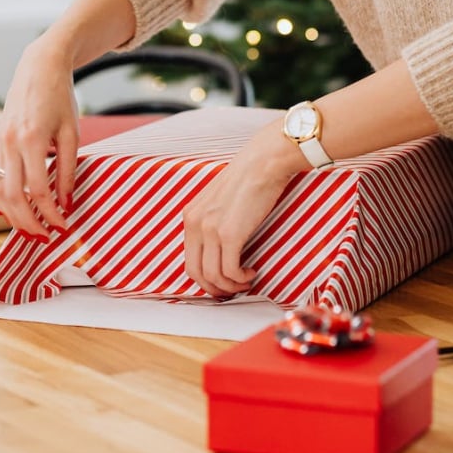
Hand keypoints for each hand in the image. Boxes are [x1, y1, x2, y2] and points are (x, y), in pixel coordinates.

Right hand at [0, 32, 78, 235]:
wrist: (38, 68)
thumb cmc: (60, 97)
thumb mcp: (72, 133)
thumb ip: (68, 170)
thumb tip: (66, 204)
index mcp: (32, 139)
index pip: (39, 190)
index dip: (51, 213)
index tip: (64, 226)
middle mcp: (10, 143)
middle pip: (13, 197)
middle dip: (28, 223)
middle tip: (45, 238)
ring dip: (12, 216)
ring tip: (30, 231)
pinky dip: (4, 199)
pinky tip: (18, 210)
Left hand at [183, 124, 297, 296]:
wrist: (264, 162)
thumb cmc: (249, 177)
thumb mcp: (219, 200)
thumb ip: (214, 221)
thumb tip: (221, 247)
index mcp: (191, 215)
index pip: (189, 259)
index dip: (205, 278)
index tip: (220, 282)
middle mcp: (195, 223)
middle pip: (196, 273)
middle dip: (214, 288)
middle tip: (231, 290)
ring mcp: (211, 229)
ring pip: (213, 276)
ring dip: (231, 286)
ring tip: (245, 280)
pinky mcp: (229, 234)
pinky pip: (229, 271)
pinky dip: (240, 278)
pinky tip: (251, 271)